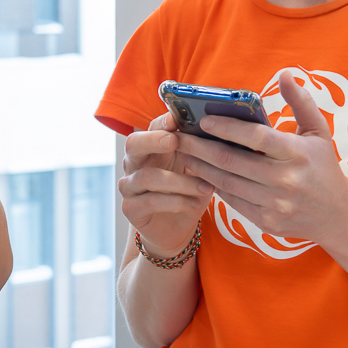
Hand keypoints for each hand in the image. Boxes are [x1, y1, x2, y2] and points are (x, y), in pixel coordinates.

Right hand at [118, 111, 213, 257]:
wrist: (176, 229)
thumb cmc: (187, 192)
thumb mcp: (196, 169)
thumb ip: (199, 151)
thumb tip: (218, 130)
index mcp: (151, 147)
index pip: (152, 127)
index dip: (164, 121)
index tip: (179, 118)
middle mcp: (134, 163)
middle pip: (133, 144)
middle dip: (154, 140)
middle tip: (174, 141)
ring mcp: (129, 186)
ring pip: (147, 176)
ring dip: (179, 181)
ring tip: (206, 187)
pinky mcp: (130, 208)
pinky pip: (150, 201)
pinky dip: (175, 202)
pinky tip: (194, 203)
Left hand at [175, 70, 347, 242]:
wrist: (338, 215)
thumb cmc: (324, 166)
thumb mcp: (319, 132)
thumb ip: (301, 101)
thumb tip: (285, 73)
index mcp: (298, 153)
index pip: (257, 137)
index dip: (228, 127)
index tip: (204, 120)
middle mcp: (286, 180)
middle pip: (233, 161)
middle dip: (201, 148)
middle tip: (180, 137)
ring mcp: (275, 204)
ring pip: (227, 182)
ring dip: (201, 167)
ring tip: (185, 154)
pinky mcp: (267, 221)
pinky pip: (232, 201)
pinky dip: (214, 186)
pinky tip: (202, 174)